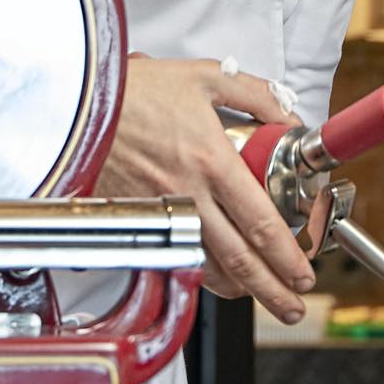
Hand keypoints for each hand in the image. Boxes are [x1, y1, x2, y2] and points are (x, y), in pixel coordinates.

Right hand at [97, 57, 315, 321]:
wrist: (79, 105)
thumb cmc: (136, 91)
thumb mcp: (205, 78)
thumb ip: (256, 96)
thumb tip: (287, 118)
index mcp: (210, 161)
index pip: (259, 222)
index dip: (287, 255)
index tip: (304, 271)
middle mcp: (187, 194)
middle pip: (238, 258)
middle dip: (272, 288)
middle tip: (294, 305)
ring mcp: (160, 212)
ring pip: (206, 266)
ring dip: (238, 289)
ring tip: (263, 296)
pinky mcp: (138, 220)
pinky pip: (174, 255)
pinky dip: (199, 273)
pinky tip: (217, 277)